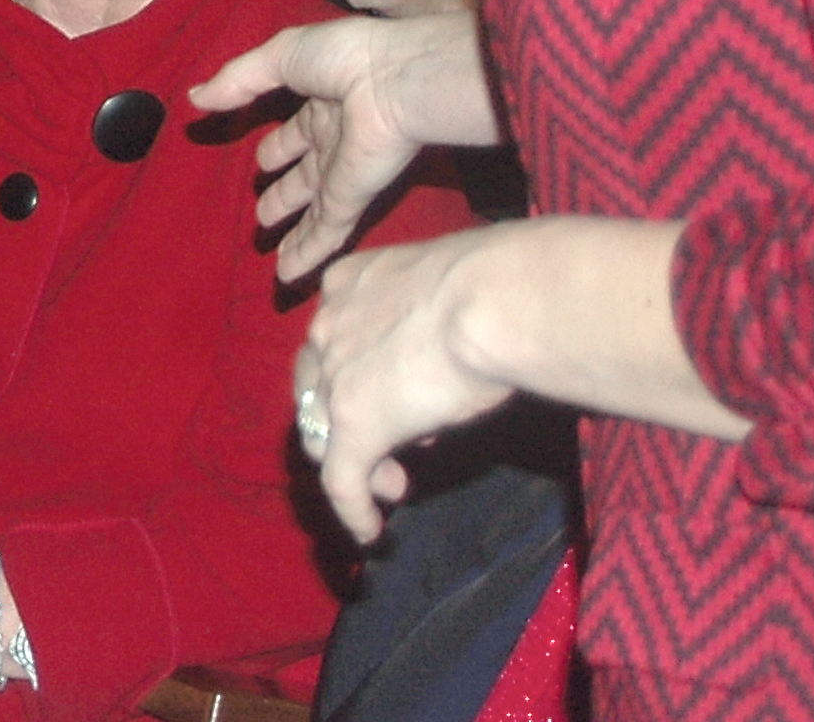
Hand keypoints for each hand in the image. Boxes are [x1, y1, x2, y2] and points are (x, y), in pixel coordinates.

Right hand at [189, 12, 498, 278]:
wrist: (394, 80)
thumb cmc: (344, 57)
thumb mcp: (281, 57)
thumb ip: (238, 80)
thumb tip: (195, 98)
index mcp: (324, 104)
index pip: (296, 132)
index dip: (279, 147)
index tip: (260, 161)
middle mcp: (335, 142)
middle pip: (305, 175)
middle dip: (285, 192)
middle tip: (264, 212)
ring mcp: (343, 173)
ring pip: (314, 210)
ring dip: (294, 230)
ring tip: (269, 247)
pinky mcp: (350, 198)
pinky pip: (326, 232)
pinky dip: (307, 255)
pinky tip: (287, 275)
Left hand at [294, 225, 520, 540]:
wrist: (495, 296)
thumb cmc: (496, 281)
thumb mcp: (450, 286)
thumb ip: (434, 318)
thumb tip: (454, 353)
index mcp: (349, 282)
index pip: (336, 336)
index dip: (359, 369)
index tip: (399, 389)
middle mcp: (329, 324)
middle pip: (317, 385)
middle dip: (346, 419)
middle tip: (390, 445)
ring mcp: (336, 375)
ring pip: (324, 432)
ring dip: (356, 464)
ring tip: (393, 485)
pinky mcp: (352, 423)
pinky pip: (341, 479)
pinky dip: (352, 508)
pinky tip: (369, 531)